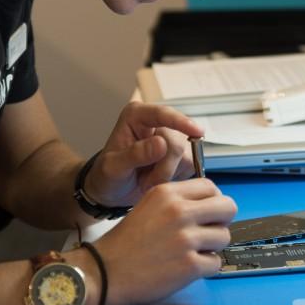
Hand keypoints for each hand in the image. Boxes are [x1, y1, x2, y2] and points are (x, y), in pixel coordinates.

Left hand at [86, 102, 202, 207]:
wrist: (112, 191)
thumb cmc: (108, 175)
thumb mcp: (113, 167)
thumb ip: (135, 154)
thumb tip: (161, 144)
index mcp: (136, 116)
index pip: (162, 114)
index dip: (180, 122)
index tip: (197, 131)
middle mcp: (157, 123)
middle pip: (177, 143)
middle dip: (163, 167)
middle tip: (144, 182)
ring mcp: (171, 139)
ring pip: (186, 157)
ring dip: (167, 176)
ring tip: (147, 181)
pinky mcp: (181, 156)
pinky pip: (190, 168)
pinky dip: (174, 179)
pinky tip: (158, 181)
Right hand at [92, 179, 235, 304]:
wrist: (106, 272)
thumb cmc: (125, 242)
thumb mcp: (148, 205)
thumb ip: (176, 200)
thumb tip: (208, 203)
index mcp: (168, 193)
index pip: (211, 186)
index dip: (214, 200)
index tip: (208, 212)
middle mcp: (179, 212)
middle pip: (228, 207)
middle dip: (222, 220)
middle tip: (209, 231)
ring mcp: (186, 239)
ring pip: (224, 236)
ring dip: (213, 246)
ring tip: (194, 251)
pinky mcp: (189, 266)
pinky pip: (215, 263)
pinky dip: (205, 267)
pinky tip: (188, 267)